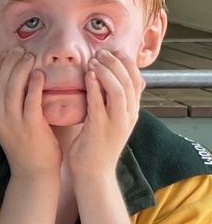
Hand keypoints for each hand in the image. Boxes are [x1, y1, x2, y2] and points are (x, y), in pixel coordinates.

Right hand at [0, 48, 60, 175]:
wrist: (33, 171)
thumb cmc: (25, 145)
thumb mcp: (8, 123)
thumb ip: (8, 103)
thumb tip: (14, 80)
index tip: (6, 53)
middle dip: (9, 62)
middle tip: (20, 50)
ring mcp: (13, 122)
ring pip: (12, 88)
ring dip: (21, 69)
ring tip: (30, 57)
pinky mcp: (30, 126)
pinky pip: (30, 100)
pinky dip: (34, 85)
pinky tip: (39, 74)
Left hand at [68, 49, 142, 177]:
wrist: (93, 172)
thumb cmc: (96, 145)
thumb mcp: (111, 121)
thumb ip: (112, 103)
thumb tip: (112, 83)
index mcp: (131, 112)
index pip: (136, 81)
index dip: (126, 63)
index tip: (114, 50)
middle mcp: (128, 116)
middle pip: (129, 82)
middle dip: (116, 63)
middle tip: (102, 52)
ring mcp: (116, 123)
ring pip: (118, 91)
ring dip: (107, 72)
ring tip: (95, 60)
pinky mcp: (101, 129)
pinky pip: (100, 104)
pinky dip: (95, 88)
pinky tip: (88, 76)